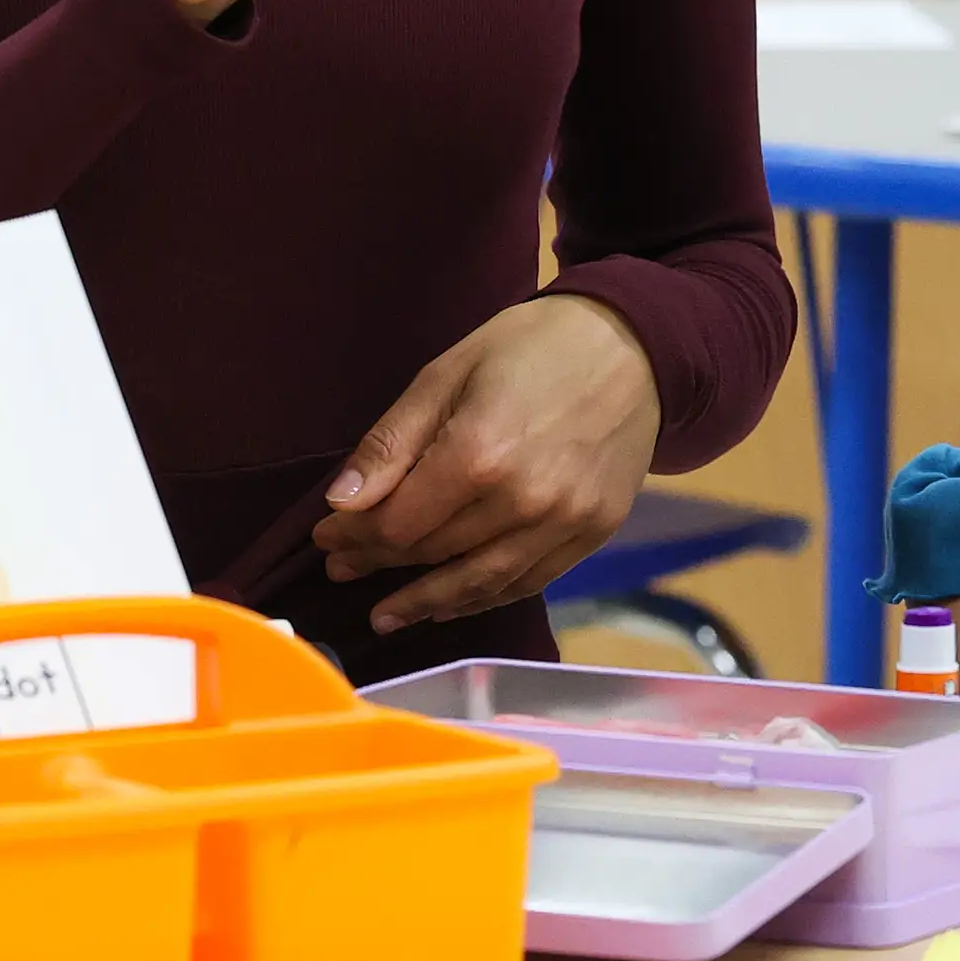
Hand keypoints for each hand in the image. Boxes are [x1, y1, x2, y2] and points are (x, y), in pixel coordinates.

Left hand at [311, 294, 658, 633]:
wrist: (634, 345)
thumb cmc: (530, 346)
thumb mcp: (446, 373)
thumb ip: (392, 443)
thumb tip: (341, 503)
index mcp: (478, 454)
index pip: (398, 524)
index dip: (354, 537)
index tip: (325, 539)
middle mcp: (523, 502)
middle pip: (432, 554)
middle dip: (379, 562)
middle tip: (343, 568)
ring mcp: (565, 524)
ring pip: (478, 582)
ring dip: (425, 603)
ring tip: (385, 615)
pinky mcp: (593, 534)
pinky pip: (527, 582)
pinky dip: (482, 598)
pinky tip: (450, 604)